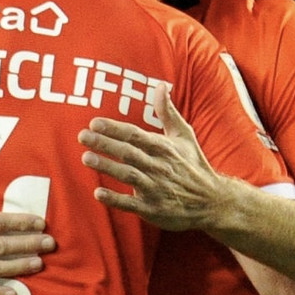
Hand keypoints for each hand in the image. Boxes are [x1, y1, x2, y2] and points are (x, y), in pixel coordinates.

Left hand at [78, 84, 223, 230]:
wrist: (212, 201)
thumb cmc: (193, 165)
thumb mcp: (184, 135)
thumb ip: (168, 111)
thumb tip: (161, 85)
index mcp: (164, 147)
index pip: (135, 135)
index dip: (115, 128)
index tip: (94, 122)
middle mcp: (159, 166)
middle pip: (128, 153)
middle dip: (105, 144)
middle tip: (82, 136)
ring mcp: (156, 188)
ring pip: (128, 175)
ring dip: (107, 167)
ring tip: (86, 158)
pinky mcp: (153, 209)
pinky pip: (131, 203)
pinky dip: (115, 199)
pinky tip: (98, 193)